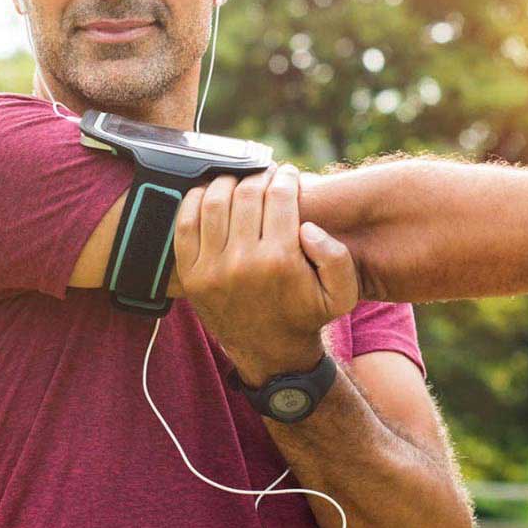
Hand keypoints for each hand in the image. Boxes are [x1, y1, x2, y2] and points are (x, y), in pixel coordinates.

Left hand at [174, 164, 358, 385]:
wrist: (271, 353)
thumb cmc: (306, 316)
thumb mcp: (342, 294)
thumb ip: (337, 257)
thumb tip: (307, 227)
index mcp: (280, 261)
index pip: (279, 197)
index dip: (285, 177)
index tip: (288, 174)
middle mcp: (243, 263)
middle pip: (247, 194)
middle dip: (260, 177)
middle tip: (266, 176)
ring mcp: (212, 269)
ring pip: (215, 202)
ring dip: (229, 183)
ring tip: (240, 182)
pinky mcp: (191, 274)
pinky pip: (185, 223)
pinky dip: (196, 200)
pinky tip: (211, 195)